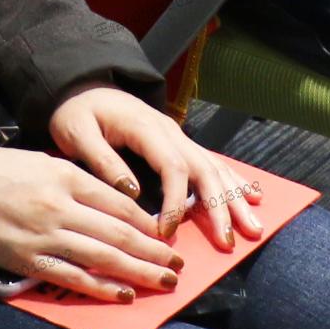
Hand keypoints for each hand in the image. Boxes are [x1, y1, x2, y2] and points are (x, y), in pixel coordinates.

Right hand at [0, 143, 181, 300]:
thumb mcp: (36, 161)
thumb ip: (71, 178)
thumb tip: (106, 199)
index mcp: (64, 176)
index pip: (119, 202)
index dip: (148, 222)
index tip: (167, 233)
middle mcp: (61, 206)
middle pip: (120, 232)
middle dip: (154, 251)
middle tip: (178, 264)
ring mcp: (46, 236)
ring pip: (104, 256)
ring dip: (140, 271)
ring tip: (165, 281)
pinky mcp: (29, 261)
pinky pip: (73, 277)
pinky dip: (101, 287)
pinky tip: (124, 295)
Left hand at [49, 84, 264, 254]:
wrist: (83, 86)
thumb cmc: (77, 113)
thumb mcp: (76, 133)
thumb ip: (103, 161)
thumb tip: (133, 193)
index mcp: (146, 128)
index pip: (172, 167)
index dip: (176, 202)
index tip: (167, 233)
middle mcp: (170, 132)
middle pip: (205, 170)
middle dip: (220, 207)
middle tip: (229, 242)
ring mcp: (179, 137)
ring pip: (215, 168)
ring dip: (235, 199)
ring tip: (253, 230)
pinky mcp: (179, 144)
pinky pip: (212, 163)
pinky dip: (233, 181)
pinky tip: (252, 196)